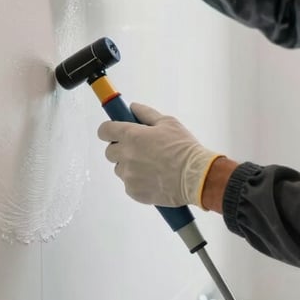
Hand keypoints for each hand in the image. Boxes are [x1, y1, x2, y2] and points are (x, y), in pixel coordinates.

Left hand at [98, 103, 223, 207]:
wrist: (195, 177)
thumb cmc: (184, 148)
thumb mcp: (168, 123)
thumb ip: (146, 114)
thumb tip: (132, 108)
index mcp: (132, 135)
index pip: (104, 130)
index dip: (109, 130)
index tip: (114, 131)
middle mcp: (126, 155)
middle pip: (110, 151)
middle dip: (120, 148)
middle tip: (139, 149)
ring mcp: (128, 175)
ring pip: (119, 168)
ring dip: (129, 166)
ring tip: (151, 166)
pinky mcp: (133, 191)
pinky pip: (128, 184)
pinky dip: (137, 181)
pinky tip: (154, 178)